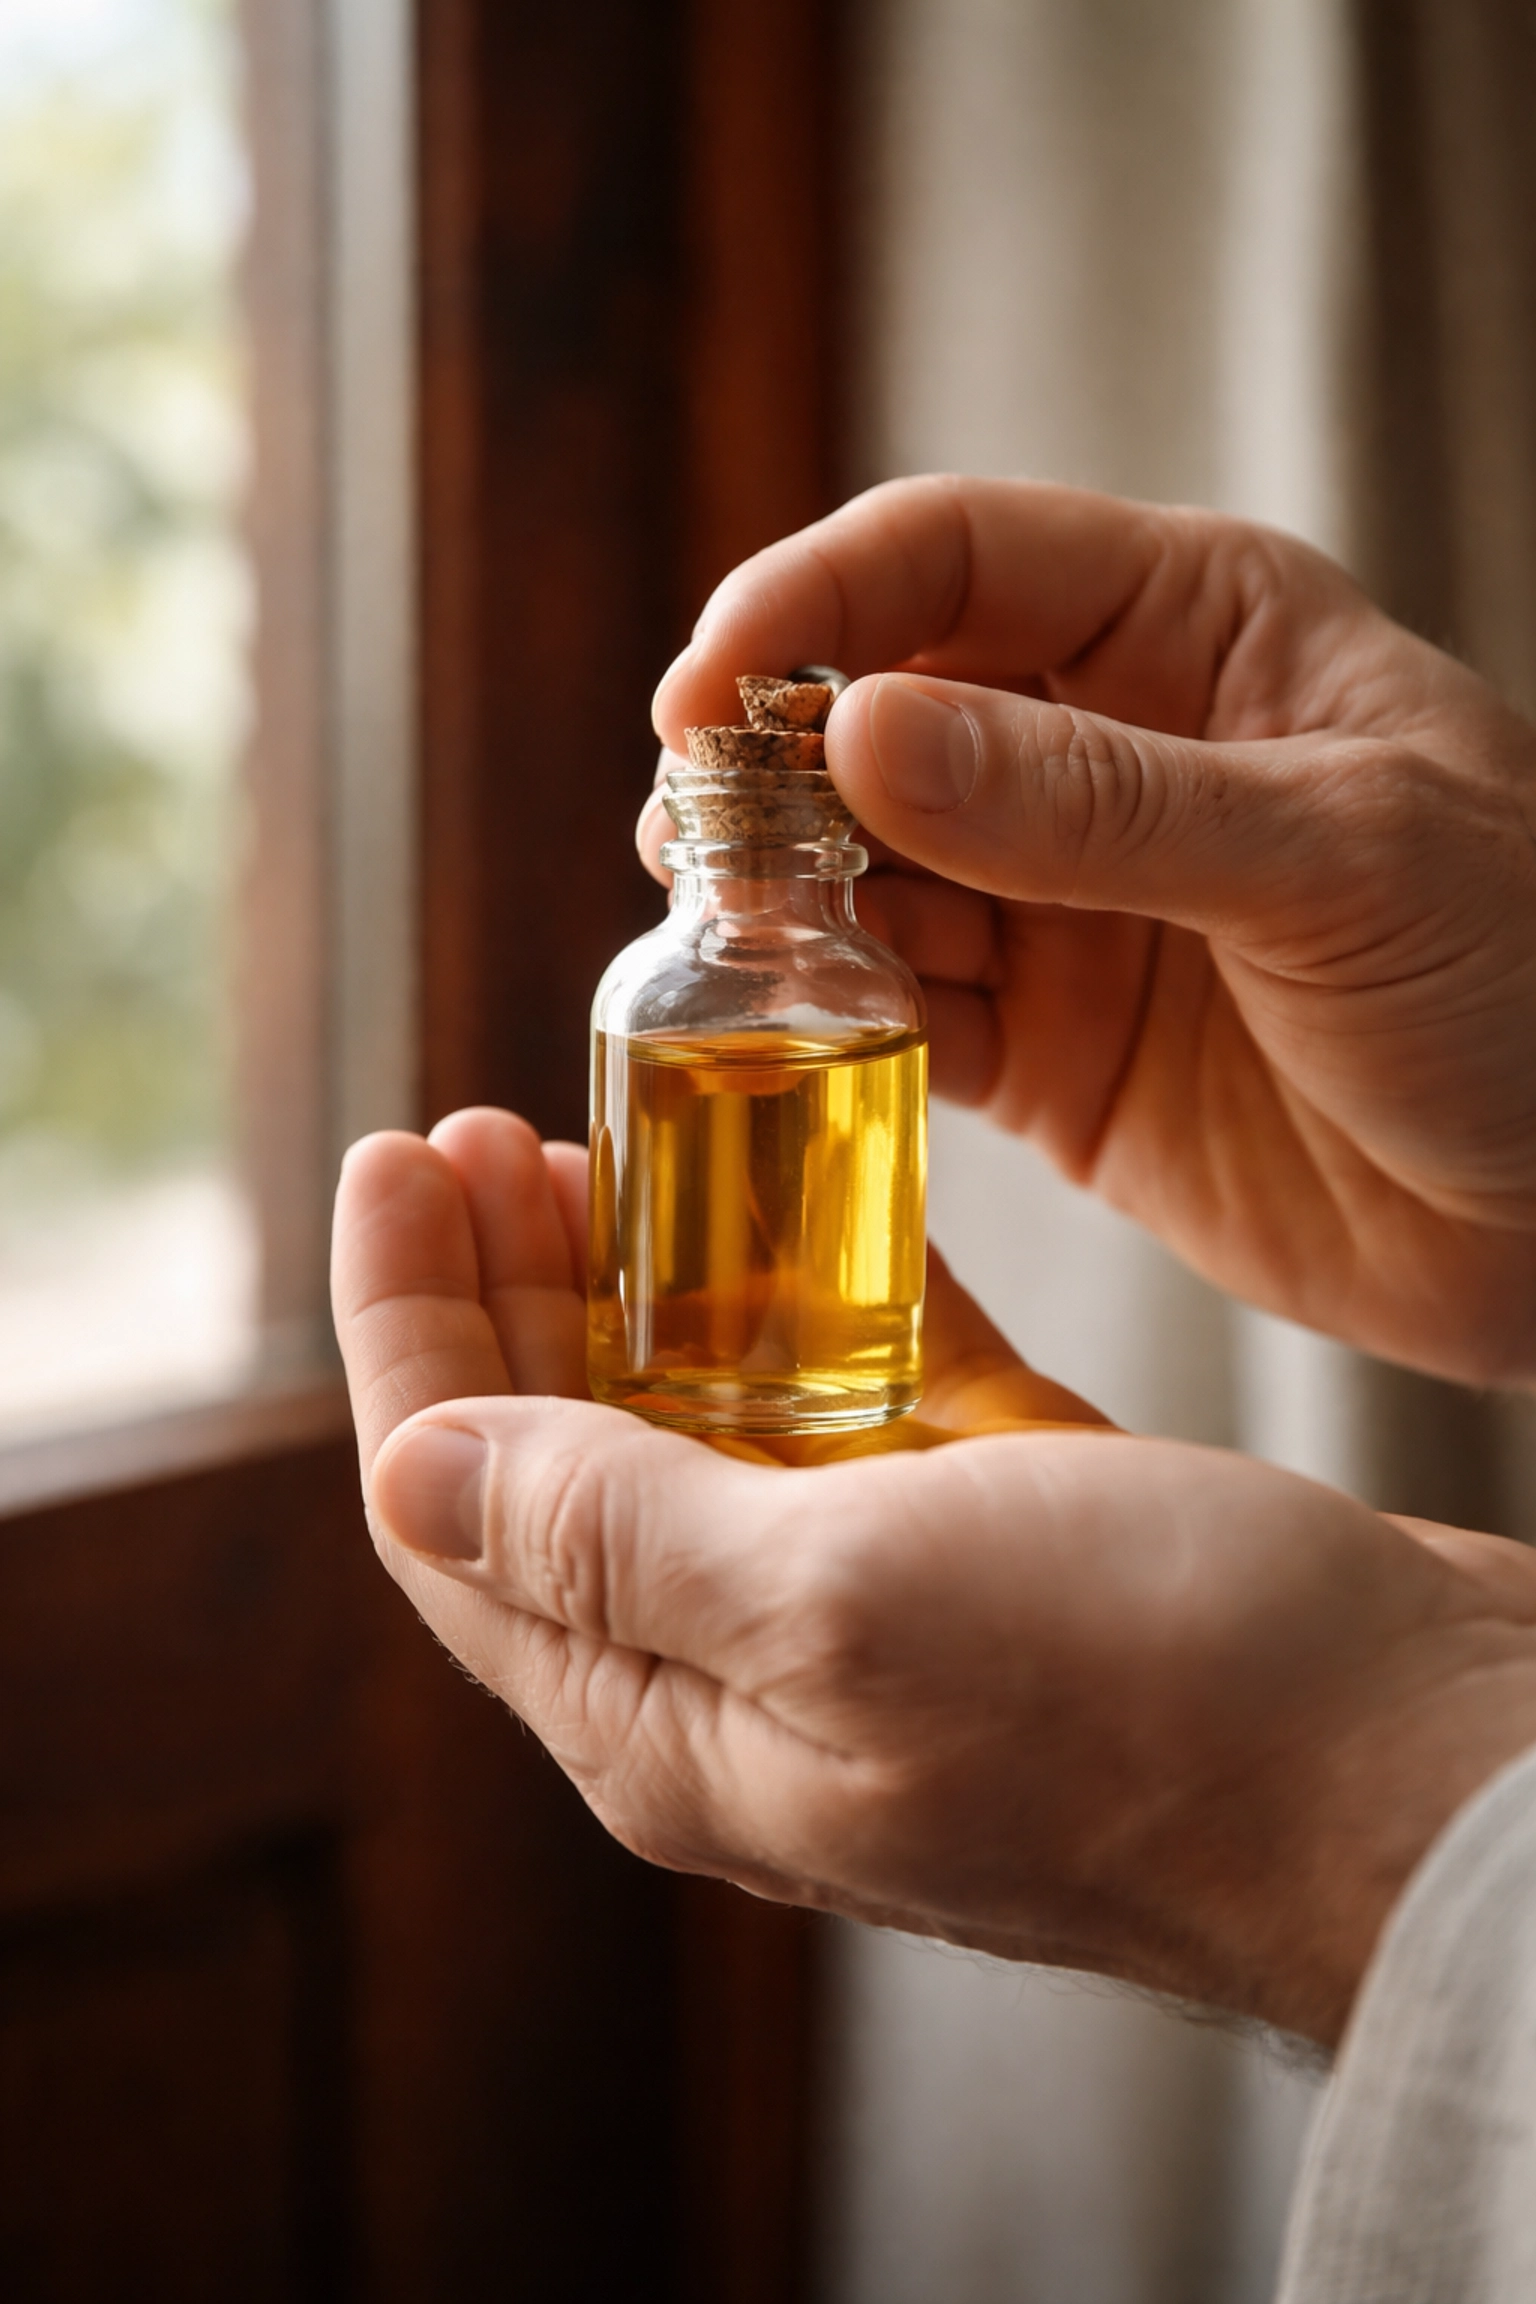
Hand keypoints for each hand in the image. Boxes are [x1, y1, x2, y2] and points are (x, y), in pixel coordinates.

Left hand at [333, 1111, 1535, 2045]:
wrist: (1417, 1765)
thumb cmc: (1162, 1704)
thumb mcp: (843, 1602)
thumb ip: (613, 1535)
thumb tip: (407, 1472)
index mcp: (674, 1714)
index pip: (453, 1508)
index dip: (403, 1328)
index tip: (392, 1160)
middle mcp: (753, 1672)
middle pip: (557, 1457)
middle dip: (501, 1288)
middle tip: (485, 1134)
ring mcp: (878, 1606)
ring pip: (700, 1423)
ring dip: (641, 1284)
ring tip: (608, 1144)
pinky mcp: (995, 1539)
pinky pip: (857, 1403)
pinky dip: (813, 1299)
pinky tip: (800, 1208)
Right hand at [649, 477, 1535, 1387]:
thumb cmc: (1530, 983)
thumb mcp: (1333, 859)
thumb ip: (1093, 801)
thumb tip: (858, 734)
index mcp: (1193, 633)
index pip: (955, 558)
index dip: (810, 605)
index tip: (703, 693)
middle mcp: (1107, 751)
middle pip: (876, 710)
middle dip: (769, 762)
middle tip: (695, 836)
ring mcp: (1067, 905)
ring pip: (865, 867)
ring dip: (783, 896)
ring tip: (727, 935)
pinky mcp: (1048, 1051)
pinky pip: (899, 1012)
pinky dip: (832, 1019)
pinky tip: (794, 1030)